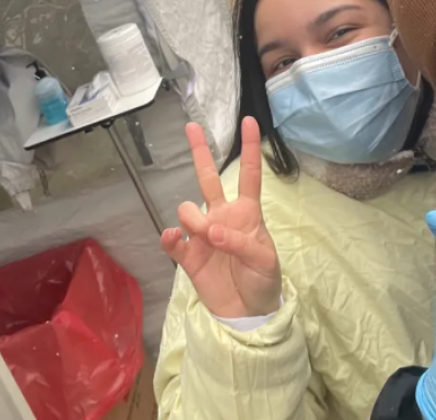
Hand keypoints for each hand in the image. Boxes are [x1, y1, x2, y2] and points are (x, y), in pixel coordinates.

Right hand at [161, 117, 281, 317]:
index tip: (250, 121)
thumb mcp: (264, 260)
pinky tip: (175, 238)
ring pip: (187, 209)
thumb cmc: (263, 280)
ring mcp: (203, 234)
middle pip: (208, 177)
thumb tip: (211, 230)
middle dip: (200, 151)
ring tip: (205, 235)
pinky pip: (173, 240)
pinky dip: (171, 237)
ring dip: (193, 217)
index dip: (251, 148)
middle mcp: (222, 216)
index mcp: (246, 213)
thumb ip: (240, 242)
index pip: (249, 174)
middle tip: (192, 126)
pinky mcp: (188, 256)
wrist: (247, 314)